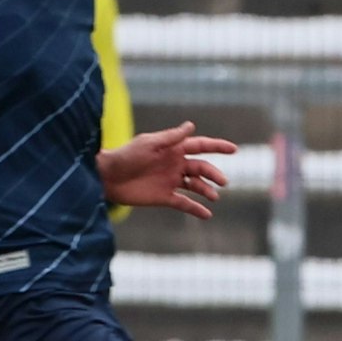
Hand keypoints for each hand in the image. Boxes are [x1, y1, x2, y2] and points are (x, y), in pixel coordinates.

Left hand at [98, 121, 235, 218]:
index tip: (234, 149)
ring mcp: (171, 181)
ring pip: (196, 185)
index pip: (200, 146)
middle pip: (201, 168)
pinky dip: (196, 209)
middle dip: (214, 174)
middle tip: (222, 182)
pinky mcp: (165, 197)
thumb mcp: (149, 144)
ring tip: (214, 197)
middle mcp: (175, 165)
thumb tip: (192, 126)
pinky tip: (207, 214)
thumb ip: (171, 137)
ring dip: (207, 190)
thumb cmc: (126, 156)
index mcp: (173, 149)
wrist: (107, 177)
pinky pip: (185, 203)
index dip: (218, 147)